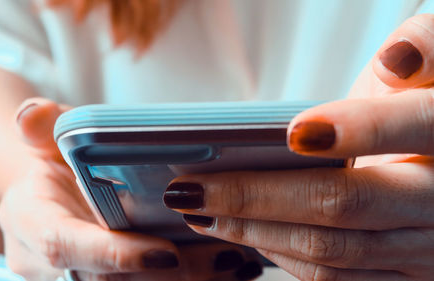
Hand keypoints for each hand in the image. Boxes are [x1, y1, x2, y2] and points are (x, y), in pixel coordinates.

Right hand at [0, 98, 261, 280]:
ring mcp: (77, 274)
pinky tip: (231, 268)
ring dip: (189, 280)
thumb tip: (30, 116)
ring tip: (240, 262)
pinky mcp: (104, 278)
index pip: (63, 247)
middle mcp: (48, 261)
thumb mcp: (46, 139)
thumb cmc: (54, 164)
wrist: (49, 195)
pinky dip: (189, 278)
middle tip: (225, 256)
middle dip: (169, 275)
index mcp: (29, 222)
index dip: (112, 255)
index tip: (166, 253)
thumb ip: (41, 127)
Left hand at [163, 14, 433, 280]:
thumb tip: (393, 59)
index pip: (410, 127)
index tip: (292, 133)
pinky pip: (339, 275)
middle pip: (344, 206)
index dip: (354, 130)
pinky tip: (247, 233)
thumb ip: (426, 49)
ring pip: (333, 252)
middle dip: (255, 199)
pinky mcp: (404, 271)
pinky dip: (285, 257)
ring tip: (202, 214)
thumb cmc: (427, 103)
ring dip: (257, 235)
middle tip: (191, 190)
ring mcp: (426, 248)